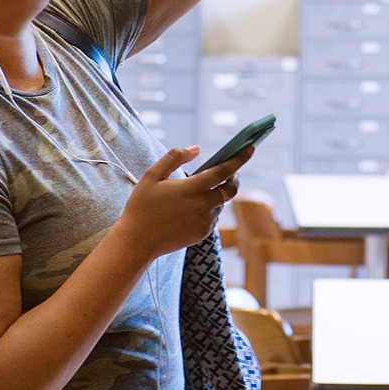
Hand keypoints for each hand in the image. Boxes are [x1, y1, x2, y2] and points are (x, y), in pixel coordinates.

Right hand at [112, 145, 252, 259]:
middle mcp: (204, 205)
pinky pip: (212, 217)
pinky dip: (208, 208)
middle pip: (230, 188)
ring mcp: (205, 221)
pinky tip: (190, 208)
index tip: (250, 147)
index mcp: (193, 188)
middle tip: (228, 171)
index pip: (224, 170)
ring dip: (216, 194)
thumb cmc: (142, 206)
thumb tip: (196, 148)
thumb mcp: (153, 175)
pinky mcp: (203, 233)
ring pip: (220, 203)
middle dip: (233, 178)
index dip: (239, 158)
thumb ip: (175, 157)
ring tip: (197, 191)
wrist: (137, 241)